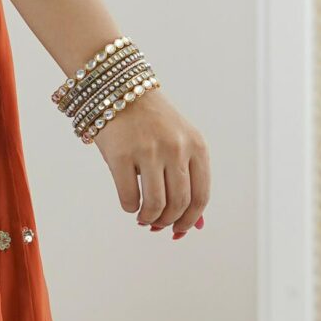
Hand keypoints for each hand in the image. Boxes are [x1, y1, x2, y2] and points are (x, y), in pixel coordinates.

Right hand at [93, 90, 209, 238]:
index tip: (179, 230)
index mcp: (196, 146)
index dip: (191, 220)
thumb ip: (189, 179)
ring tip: (143, 218)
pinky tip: (129, 202)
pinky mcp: (120, 155)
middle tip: (157, 225)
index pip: (201, 196)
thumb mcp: (180, 143)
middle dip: (168, 221)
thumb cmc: (152, 123)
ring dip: (148, 219)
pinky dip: (129, 207)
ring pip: (155, 204)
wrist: (120, 90)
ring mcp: (148, 150)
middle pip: (179, 203)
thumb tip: (196, 225)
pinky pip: (129, 197)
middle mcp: (176, 148)